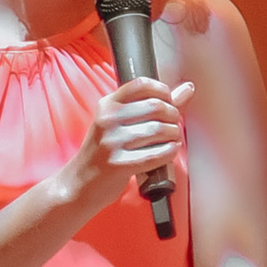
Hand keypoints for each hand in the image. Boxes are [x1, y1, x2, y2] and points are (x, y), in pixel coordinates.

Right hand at [66, 73, 191, 212]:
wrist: (80, 183)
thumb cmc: (105, 151)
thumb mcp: (120, 123)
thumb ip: (153, 105)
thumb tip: (187, 88)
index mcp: (107, 104)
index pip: (142, 84)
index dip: (163, 91)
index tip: (169, 102)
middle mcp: (107, 120)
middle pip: (156, 107)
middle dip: (174, 115)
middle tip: (173, 125)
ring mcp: (111, 142)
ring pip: (159, 130)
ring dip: (174, 135)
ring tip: (172, 139)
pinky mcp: (118, 164)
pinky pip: (156, 155)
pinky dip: (169, 152)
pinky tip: (170, 151)